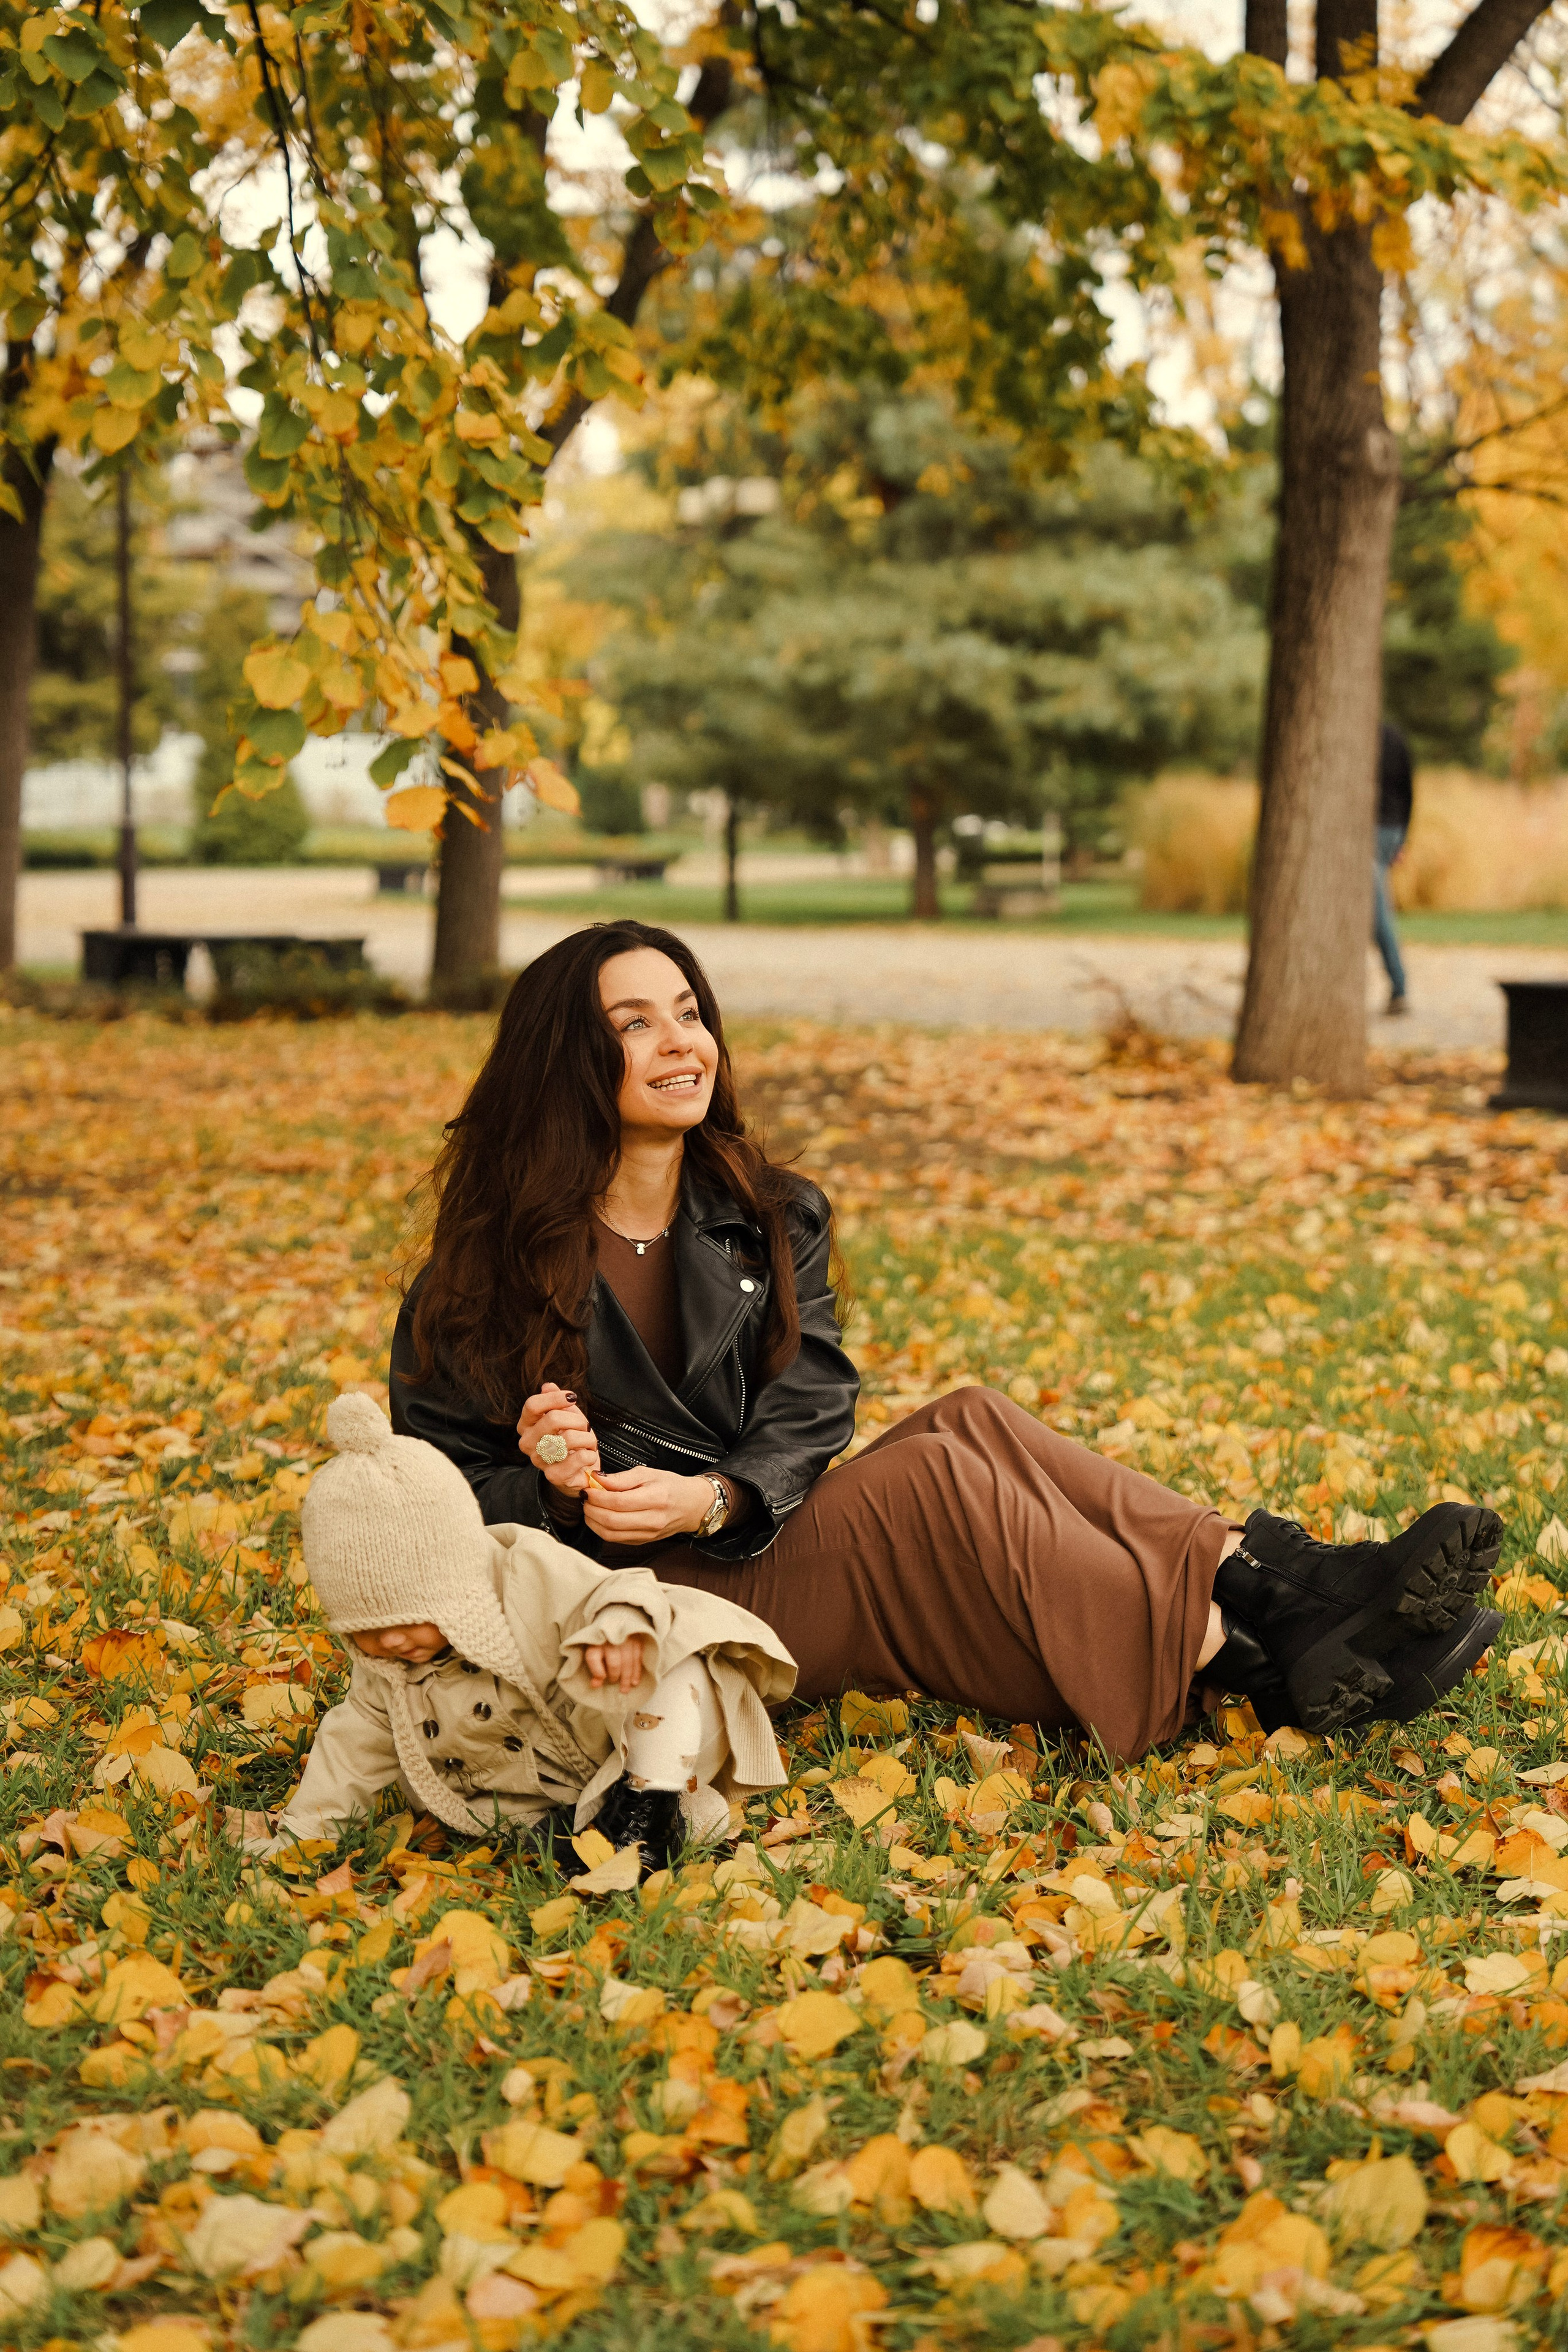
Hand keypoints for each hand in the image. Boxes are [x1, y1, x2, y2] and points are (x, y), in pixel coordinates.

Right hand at [518, 1381, 599, 1493]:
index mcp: (526, 1426)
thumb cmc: (572, 1442)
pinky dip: (590, 1454)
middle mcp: (528, 1443)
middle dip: (577, 1420)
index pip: (532, 1405)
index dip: (555, 1398)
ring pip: (568, 1437)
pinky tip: (588, 1456)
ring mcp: (539, 1461)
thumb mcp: (567, 1417)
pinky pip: (579, 1457)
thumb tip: (548, 1386)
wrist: (581, 1471)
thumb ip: (556, 1402)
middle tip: (584, 1427)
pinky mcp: (554, 1476)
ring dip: (587, 1438)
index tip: (572, 1397)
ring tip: (588, 1443)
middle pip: (552, 1419)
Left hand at [582, 1633, 649, 1692]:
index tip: (602, 1678)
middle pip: (614, 1662)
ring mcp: (626, 1639)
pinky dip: (637, 1672)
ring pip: (628, 1662)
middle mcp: (611, 1640)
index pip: (594, 1657)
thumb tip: (595, 1686)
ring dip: (627, 1678)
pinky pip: (638, 1659)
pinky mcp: (637, 1640)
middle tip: (615, 1684)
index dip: (597, 1671)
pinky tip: (635, 1682)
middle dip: (615, 1676)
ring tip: (625, 1689)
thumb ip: (595, 1670)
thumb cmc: (604, 1641)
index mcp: (596, 1642)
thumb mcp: (595, 1652)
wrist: (618, 1618)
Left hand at [583, 1466, 714, 1546]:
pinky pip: (616, 1540)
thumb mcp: (648, 1473)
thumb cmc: (670, 1486)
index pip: (618, 1502)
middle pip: (612, 1520)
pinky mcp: (643, 1542)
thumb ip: (621, 1478)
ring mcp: (648, 1534)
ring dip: (593, 1522)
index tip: (587, 1489)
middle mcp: (653, 1520)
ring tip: (589, 1509)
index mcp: (656, 1498)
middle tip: (584, 1499)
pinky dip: (602, 1529)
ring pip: (611, 1534)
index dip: (597, 1497)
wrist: (692, 1506)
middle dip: (591, 1510)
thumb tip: (596, 1479)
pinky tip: (599, 1518)